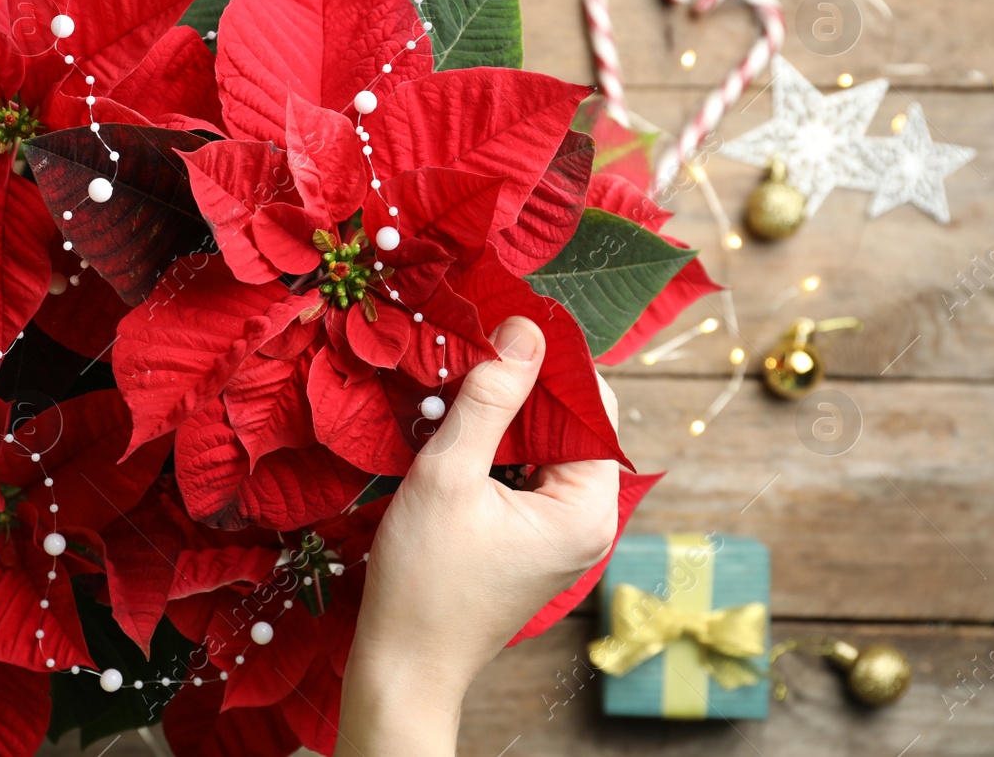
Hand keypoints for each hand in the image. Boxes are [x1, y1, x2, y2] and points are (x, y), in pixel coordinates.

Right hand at [337, 316, 619, 754]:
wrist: (403, 664)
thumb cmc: (425, 578)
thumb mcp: (450, 473)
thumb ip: (490, 398)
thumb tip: (524, 330)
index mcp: (588, 507)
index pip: (590, 406)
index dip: (549, 363)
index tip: (501, 328)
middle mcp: (589, 521)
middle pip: (566, 425)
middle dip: (518, 390)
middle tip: (465, 363)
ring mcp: (560, 535)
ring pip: (540, 448)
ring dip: (499, 420)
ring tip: (450, 400)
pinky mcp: (531, 543)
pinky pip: (522, 476)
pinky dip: (492, 452)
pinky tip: (450, 441)